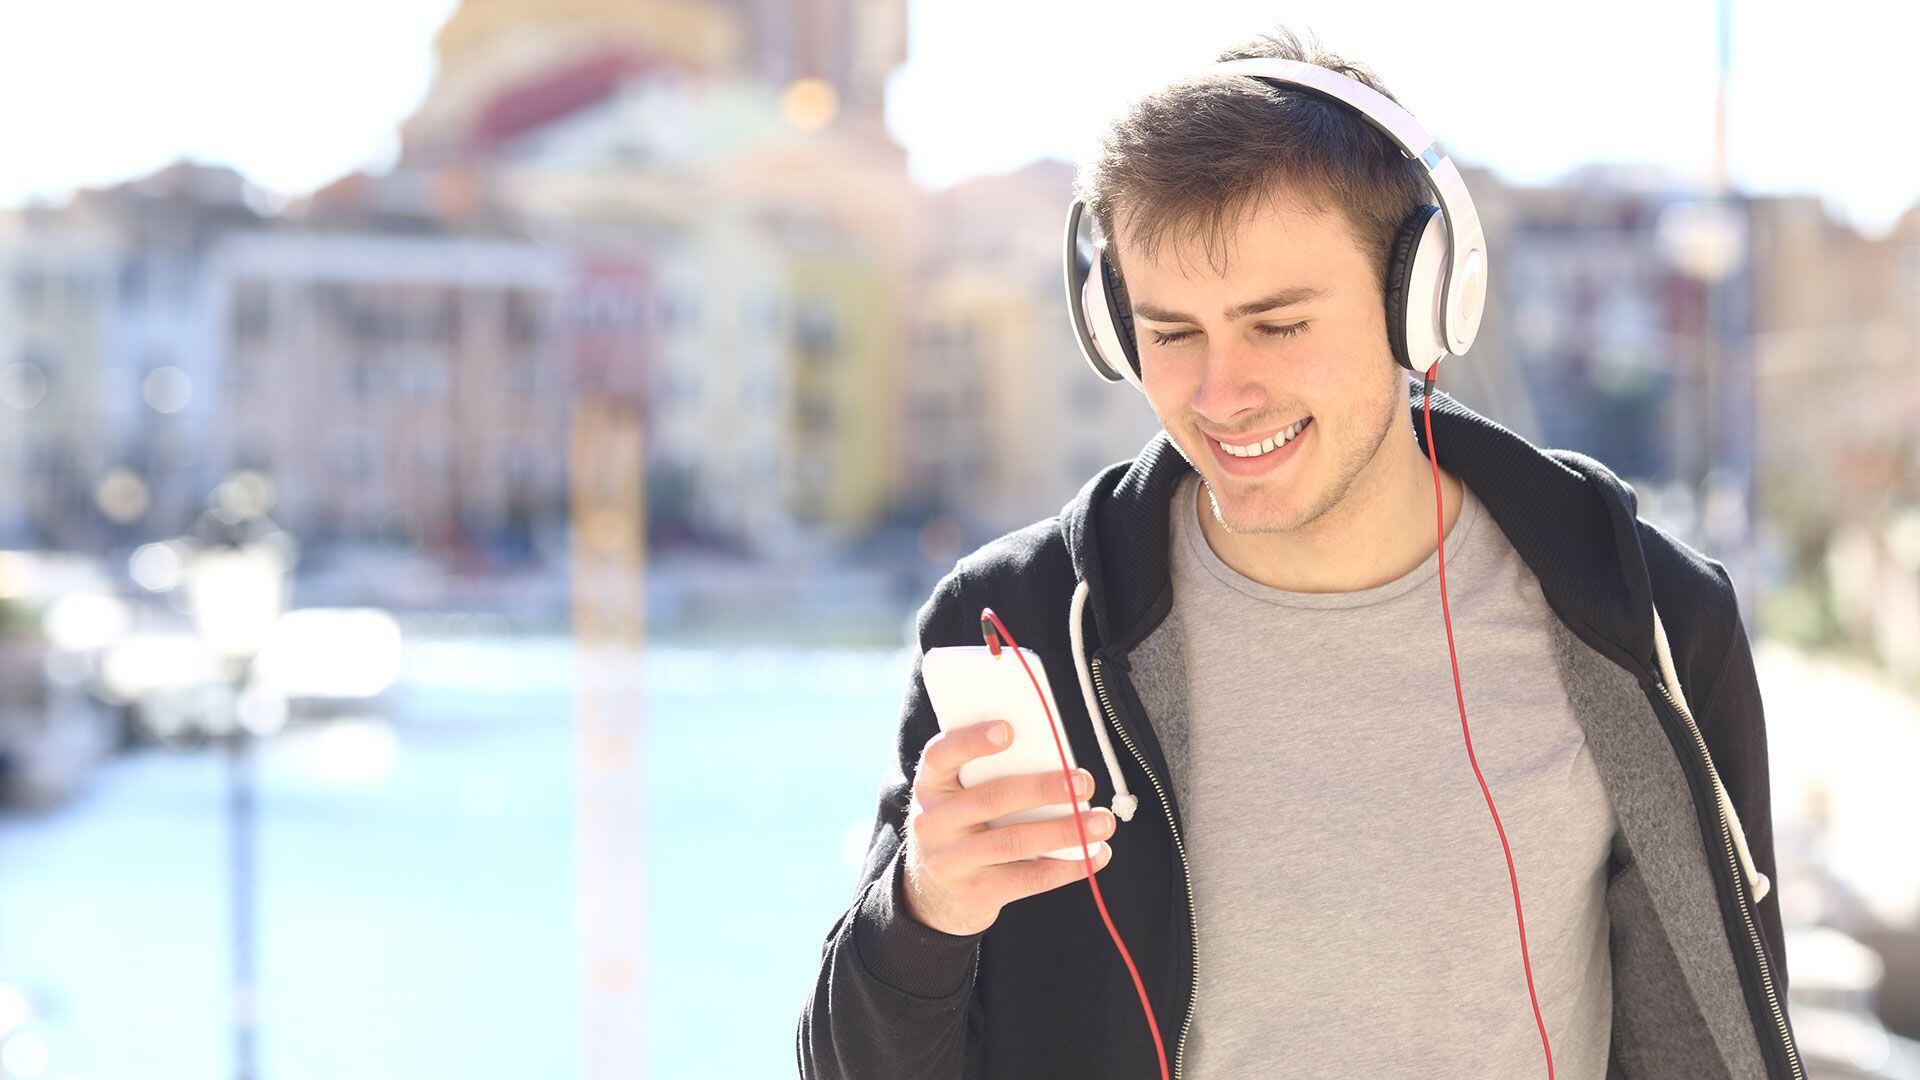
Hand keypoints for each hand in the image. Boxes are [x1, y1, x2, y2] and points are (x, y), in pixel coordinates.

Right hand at [900, 719, 1115, 935]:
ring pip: (1014, 842)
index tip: (1008, 729)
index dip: (972, 741)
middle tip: (1084, 782)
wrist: (932, 895)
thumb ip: (989, 776)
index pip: (941, 755)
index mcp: (931, 786)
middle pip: (992, 799)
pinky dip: (1067, 866)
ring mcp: (951, 861)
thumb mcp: (958, 798)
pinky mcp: (976, 893)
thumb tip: (1056, 760)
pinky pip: (1028, 879)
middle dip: (1043, 789)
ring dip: (1065, 831)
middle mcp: (933, 822)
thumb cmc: (961, 827)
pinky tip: (1094, 855)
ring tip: (1102, 822)